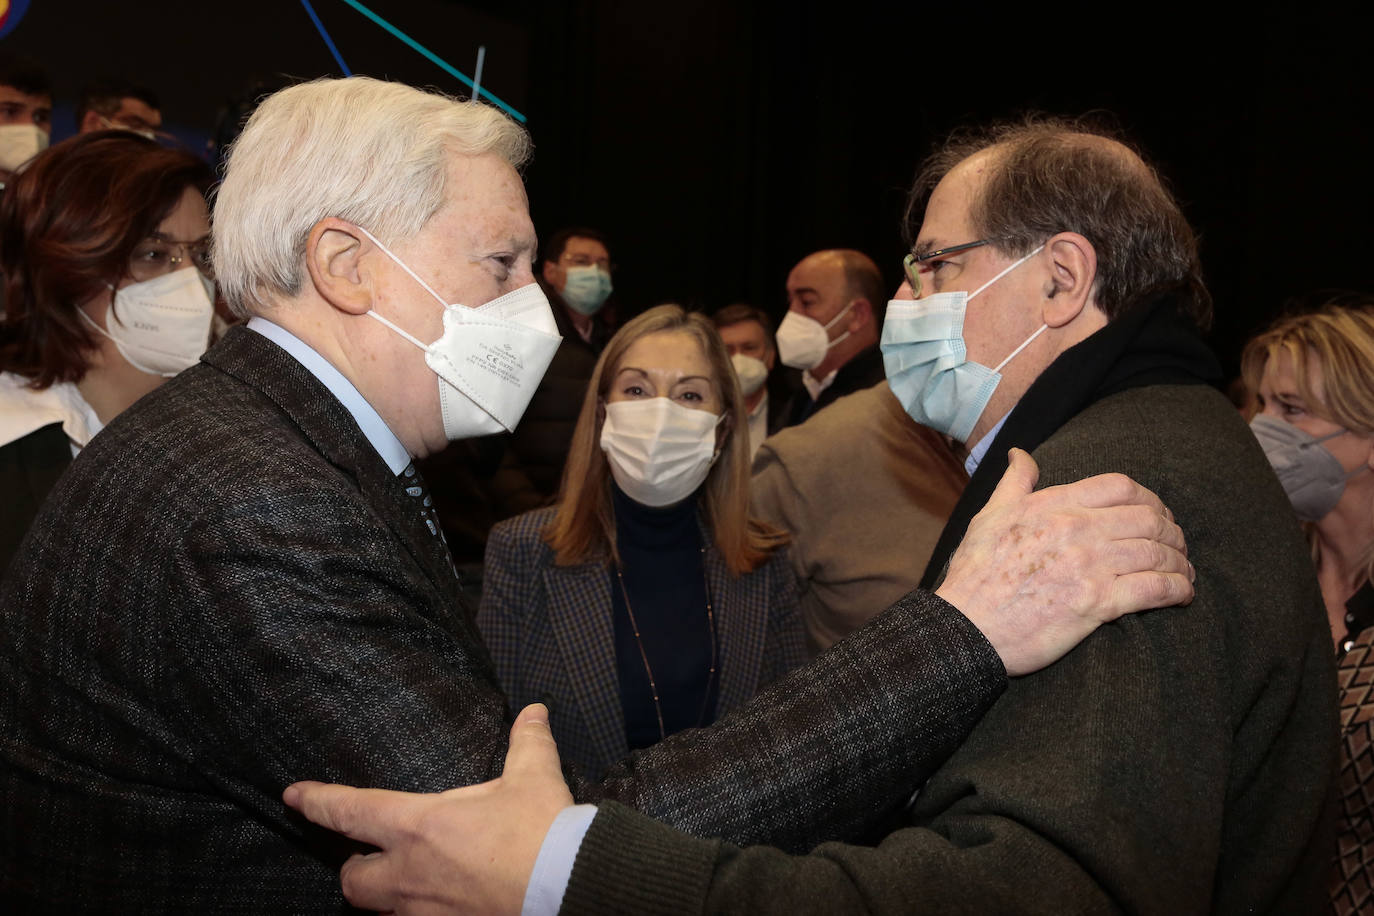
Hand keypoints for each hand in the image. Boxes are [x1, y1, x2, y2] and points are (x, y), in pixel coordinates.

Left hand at [283, 704, 572, 914]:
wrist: (572, 888)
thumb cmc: (544, 832)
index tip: (293, 796)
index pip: (350, 811)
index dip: (317, 802)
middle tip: (370, 855)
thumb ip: (527, 742)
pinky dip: (422, 913)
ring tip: (409, 881)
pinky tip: (442, 903)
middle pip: (352, 881)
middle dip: (355, 867)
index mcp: (420, 826)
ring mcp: (427, 913)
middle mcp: (411, 874)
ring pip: (382, 910)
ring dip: (387, 896)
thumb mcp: (534, 777)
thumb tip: (534, 711)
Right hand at [936, 448, 1193, 676]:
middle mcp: (1076, 529)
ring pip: (1157, 553)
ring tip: (1183, 573)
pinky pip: (1154, 589)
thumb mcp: (989, 517)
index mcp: (1053, 505)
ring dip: (1179, 562)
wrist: (967, 628)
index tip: (1156, 514)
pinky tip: (1181, 594)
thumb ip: (1014, 483)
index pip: (1121, 486)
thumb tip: (1021, 454)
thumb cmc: (974, 574)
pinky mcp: (1097, 604)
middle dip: (1172, 532)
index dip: (1150, 498)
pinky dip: (1177, 590)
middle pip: (1148, 518)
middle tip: (1176, 546)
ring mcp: (1088, 566)